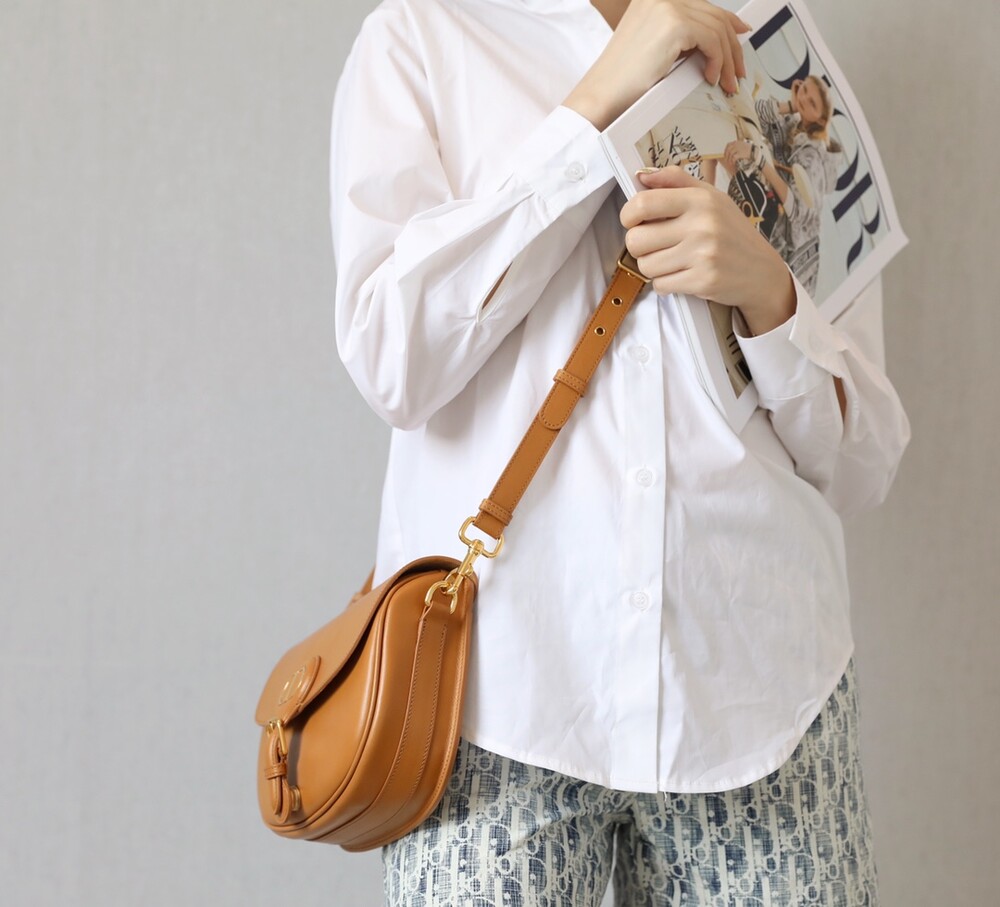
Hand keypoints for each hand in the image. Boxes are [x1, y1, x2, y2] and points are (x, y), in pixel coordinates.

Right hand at [564, 0, 750, 129]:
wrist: (602, 94)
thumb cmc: (622, 80)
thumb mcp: (654, 48)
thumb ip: (681, 37)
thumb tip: (714, 40)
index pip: (702, 6)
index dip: (728, 22)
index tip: (741, 36)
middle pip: (714, 15)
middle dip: (732, 46)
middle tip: (737, 71)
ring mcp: (667, 7)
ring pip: (717, 29)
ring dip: (727, 59)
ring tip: (726, 82)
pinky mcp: (674, 24)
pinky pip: (712, 40)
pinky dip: (717, 61)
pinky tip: (711, 77)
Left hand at [621, 165, 795, 334]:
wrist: (762, 272)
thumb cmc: (732, 232)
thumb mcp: (711, 198)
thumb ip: (676, 181)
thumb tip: (641, 175)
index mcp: (700, 200)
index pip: (643, 204)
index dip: (628, 215)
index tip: (634, 221)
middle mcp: (701, 225)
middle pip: (636, 239)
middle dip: (639, 246)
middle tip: (655, 246)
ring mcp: (702, 254)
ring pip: (646, 265)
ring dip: (653, 266)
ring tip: (672, 261)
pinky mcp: (702, 281)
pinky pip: (660, 285)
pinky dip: (666, 283)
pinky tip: (682, 275)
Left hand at [722, 138, 752, 175]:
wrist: (755, 151)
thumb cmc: (749, 149)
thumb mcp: (742, 145)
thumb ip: (737, 147)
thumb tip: (730, 152)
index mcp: (737, 142)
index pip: (728, 145)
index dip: (726, 150)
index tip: (725, 155)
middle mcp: (737, 144)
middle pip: (728, 150)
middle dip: (726, 156)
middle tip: (727, 160)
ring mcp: (738, 148)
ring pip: (730, 154)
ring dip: (729, 160)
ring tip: (730, 163)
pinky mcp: (740, 153)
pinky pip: (733, 158)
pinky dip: (732, 161)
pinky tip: (733, 163)